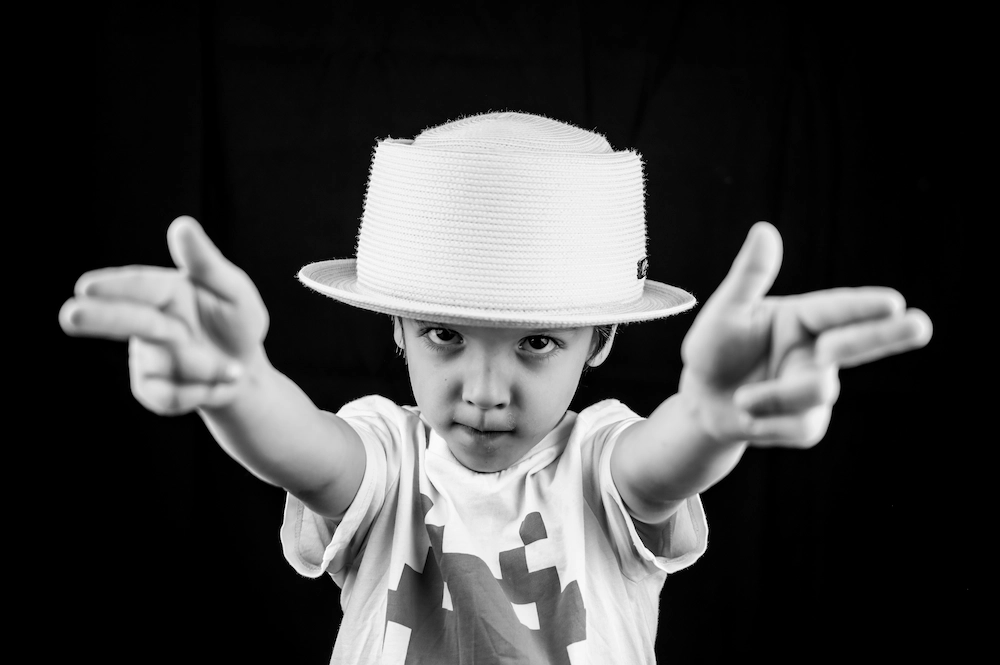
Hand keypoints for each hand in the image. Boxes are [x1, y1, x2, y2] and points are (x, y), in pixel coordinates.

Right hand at [59, 216, 269, 414]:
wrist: (247, 373)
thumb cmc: (238, 323)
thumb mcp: (234, 291)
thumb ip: (207, 264)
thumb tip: (182, 224)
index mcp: (166, 290)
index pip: (140, 287)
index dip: (117, 288)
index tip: (89, 287)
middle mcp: (149, 320)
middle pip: (123, 320)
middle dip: (100, 318)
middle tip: (71, 316)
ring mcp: (146, 354)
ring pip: (165, 364)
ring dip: (205, 369)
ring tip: (233, 368)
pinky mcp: (150, 388)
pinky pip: (169, 395)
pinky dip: (202, 392)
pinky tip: (218, 384)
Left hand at [679, 222, 932, 446]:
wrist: (701, 401)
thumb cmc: (713, 349)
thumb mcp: (726, 312)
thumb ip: (749, 276)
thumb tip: (765, 230)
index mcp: (801, 318)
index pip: (836, 309)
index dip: (863, 308)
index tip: (893, 302)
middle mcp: (817, 350)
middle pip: (858, 344)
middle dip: (889, 336)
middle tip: (921, 325)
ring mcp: (818, 386)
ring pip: (817, 390)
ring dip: (774, 397)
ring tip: (743, 398)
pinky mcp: (809, 423)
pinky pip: (800, 425)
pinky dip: (768, 423)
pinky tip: (750, 416)